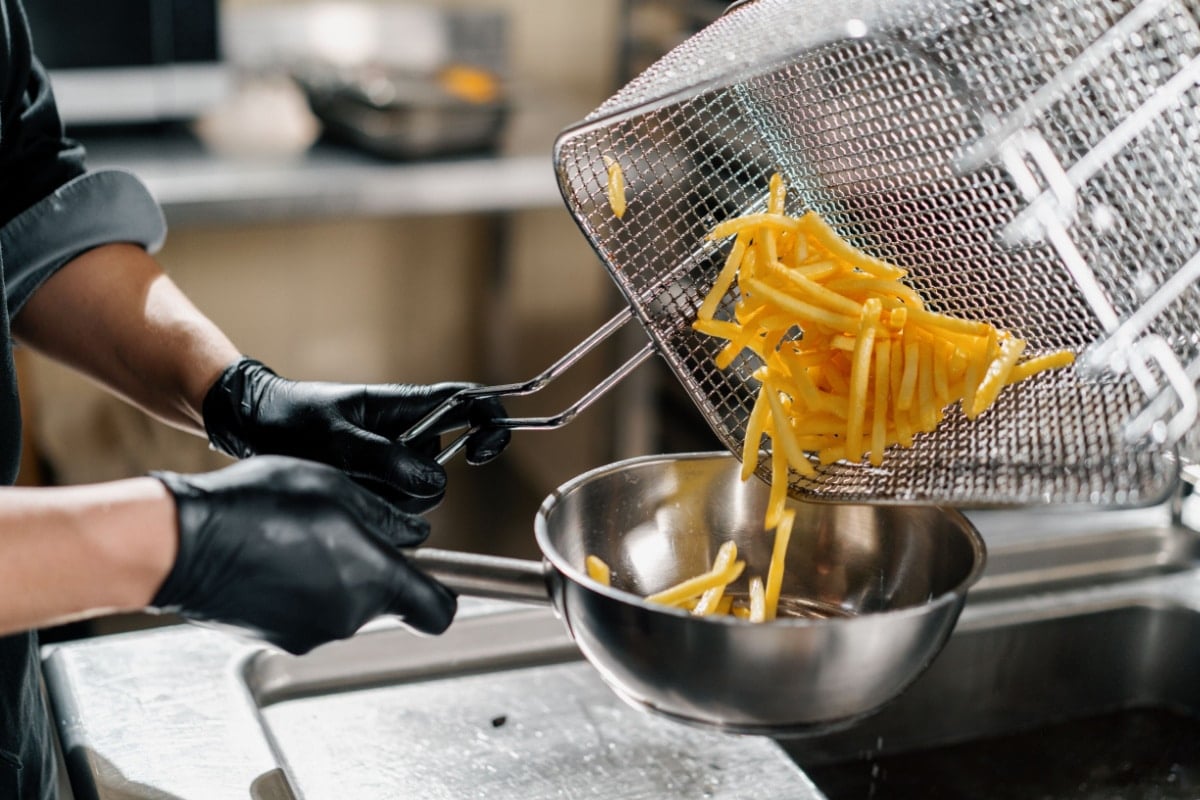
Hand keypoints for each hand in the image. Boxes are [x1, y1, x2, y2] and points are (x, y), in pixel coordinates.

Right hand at [150, 456, 454, 654]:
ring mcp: (310, 633)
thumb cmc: (258, 505)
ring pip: (344, 603)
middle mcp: (348, 616)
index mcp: (374, 580)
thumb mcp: (336, 488)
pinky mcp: (276, 638)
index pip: (438, 610)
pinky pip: (308, 611)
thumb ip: (385, 517)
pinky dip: (301, 589)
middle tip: (340, 528)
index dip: (444, 593)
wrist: (183, 543)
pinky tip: (274, 556)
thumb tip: (414, 533)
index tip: (439, 574)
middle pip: (385, 599)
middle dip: (373, 567)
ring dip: (334, 575)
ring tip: (298, 537)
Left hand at [201, 358, 509, 511]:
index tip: (480, 452)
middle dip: (413, 485)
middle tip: (367, 476)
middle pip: (443, 470)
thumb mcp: (334, 438)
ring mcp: (394, 462)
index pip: (470, 402)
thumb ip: (384, 460)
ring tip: (341, 480)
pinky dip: (371, 510)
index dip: (490, 422)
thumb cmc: (291, 419)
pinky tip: (340, 495)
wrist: (253, 427)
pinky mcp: (378, 485)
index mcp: (406, 406)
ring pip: (418, 497)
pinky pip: (393, 510)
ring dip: (385, 501)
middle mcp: (408, 435)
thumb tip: (433, 484)